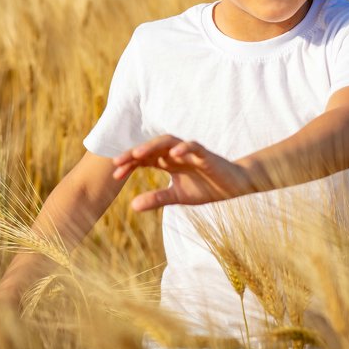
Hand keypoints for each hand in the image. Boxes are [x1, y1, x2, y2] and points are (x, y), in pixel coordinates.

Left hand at [112, 135, 254, 210]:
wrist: (233, 185)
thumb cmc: (206, 187)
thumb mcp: (178, 196)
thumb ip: (157, 199)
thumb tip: (132, 206)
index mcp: (168, 162)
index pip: (144, 160)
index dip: (129, 165)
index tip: (115, 175)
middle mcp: (176, 153)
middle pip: (151, 148)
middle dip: (134, 154)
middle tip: (118, 163)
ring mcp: (190, 152)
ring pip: (168, 142)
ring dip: (152, 146)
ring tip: (138, 155)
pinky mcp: (206, 154)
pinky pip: (194, 146)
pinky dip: (184, 148)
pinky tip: (175, 153)